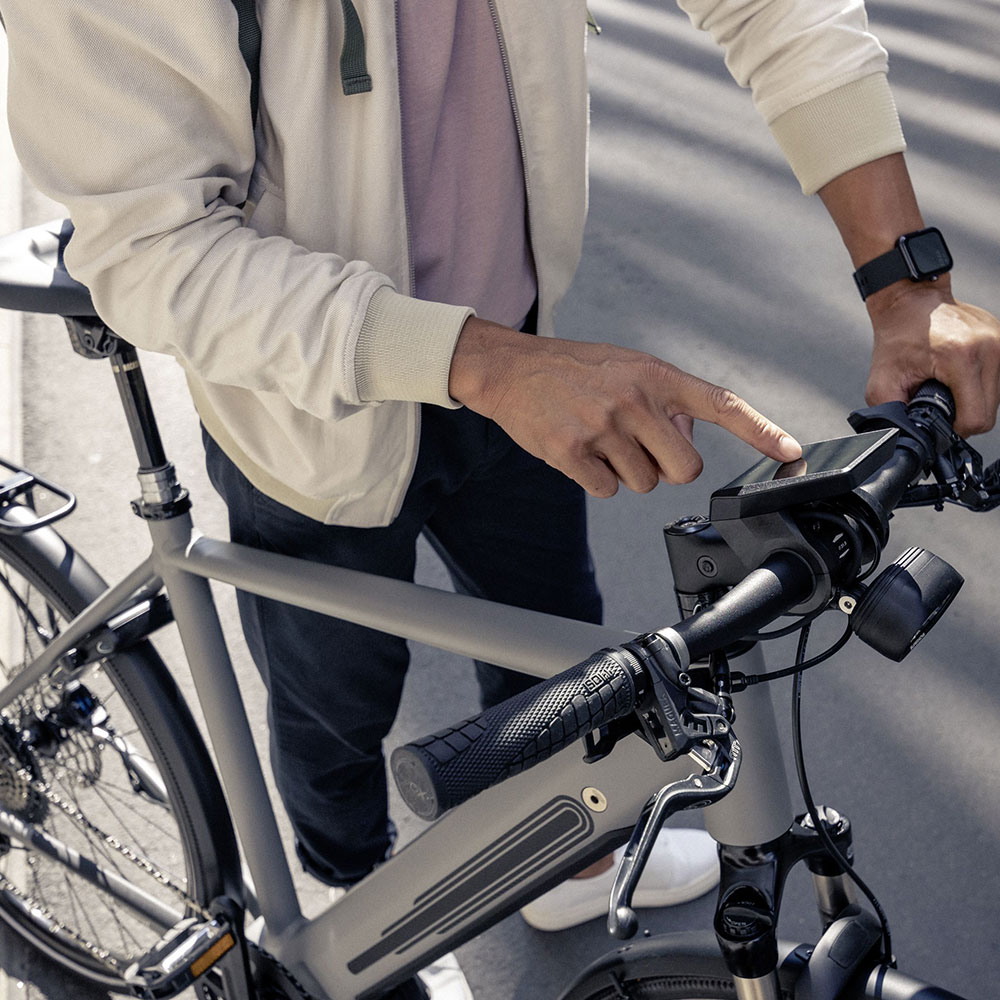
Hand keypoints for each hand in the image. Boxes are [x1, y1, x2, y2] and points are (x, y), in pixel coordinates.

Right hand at [449, 318, 800, 497]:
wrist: (509, 368)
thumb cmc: (574, 370)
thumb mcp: (627, 368)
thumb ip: (663, 402)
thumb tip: (686, 443)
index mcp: (656, 375)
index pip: (721, 403)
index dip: (760, 430)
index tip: (791, 450)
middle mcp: (635, 398)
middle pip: (684, 470)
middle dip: (666, 468)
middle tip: (637, 446)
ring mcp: (603, 425)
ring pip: (643, 483)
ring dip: (625, 471)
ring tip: (598, 438)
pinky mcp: (572, 450)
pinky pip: (607, 489)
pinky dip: (595, 478)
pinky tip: (577, 449)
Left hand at [866, 280, 999, 435]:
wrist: (910, 299)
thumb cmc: (898, 335)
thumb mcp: (883, 381)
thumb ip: (894, 413)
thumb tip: (906, 436)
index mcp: (962, 359)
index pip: (977, 419)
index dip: (956, 429)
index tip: (940, 420)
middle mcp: (989, 348)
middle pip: (990, 412)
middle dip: (963, 415)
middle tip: (939, 402)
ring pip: (996, 397)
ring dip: (972, 399)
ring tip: (948, 385)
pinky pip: (996, 379)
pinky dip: (977, 384)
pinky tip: (957, 375)